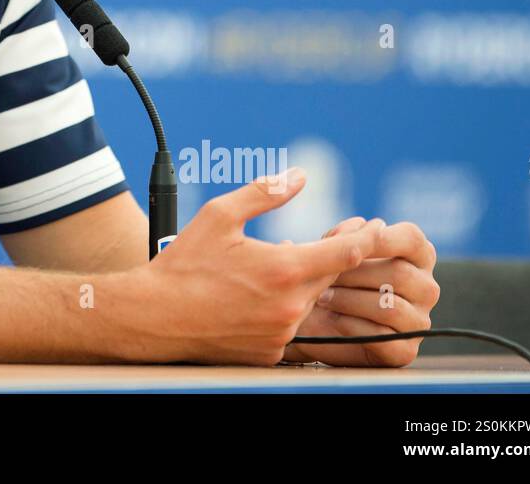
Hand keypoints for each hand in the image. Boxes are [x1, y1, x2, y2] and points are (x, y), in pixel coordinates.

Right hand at [137, 168, 384, 365]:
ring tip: (272, 267)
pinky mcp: (270, 353)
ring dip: (300, 282)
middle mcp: (291, 306)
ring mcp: (282, 334)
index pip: (348, 253)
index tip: (374, 228)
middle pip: (329, 276)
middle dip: (328, 256)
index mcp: (285, 269)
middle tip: (327, 238)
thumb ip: (264, 193)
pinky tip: (256, 295)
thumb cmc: (185, 264)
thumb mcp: (220, 215)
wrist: (155, 316)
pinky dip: (281, 307)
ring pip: (308, 300)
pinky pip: (288, 325)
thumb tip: (298, 177)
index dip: (366, 238)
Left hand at [282, 217, 439, 366]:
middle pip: (399, 273)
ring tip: (323, 297)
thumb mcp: (331, 250)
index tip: (349, 244)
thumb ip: (347, 236)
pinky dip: (352, 326)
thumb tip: (368, 225)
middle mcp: (426, 288)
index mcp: (416, 255)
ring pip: (390, 306)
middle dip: (353, 274)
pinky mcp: (405, 350)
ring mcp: (419, 321)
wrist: (311, 320)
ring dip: (348, 300)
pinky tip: (334, 319)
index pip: (411, 238)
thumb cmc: (327, 277)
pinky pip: (383, 336)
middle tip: (324, 277)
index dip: (380, 238)